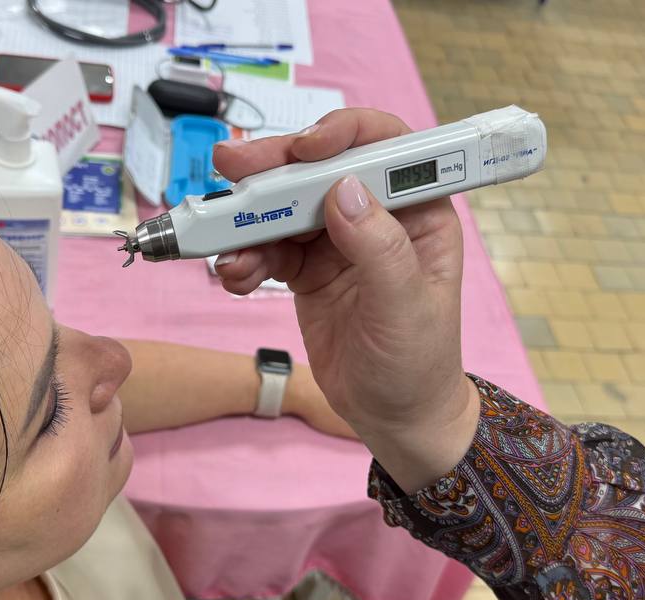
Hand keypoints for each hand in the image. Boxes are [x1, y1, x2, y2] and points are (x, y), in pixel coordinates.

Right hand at [212, 110, 480, 488]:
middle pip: (321, 168)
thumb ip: (379, 248)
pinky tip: (234, 277)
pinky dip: (244, 257)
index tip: (303, 149)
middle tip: (227, 165)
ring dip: (248, 222)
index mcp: (419, 212)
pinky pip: (268, 247)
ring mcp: (338, 241)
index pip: (383, 147)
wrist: (394, 419)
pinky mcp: (308, 269)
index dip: (342, 134)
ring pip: (285, 206)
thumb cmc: (417, 364)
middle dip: (274, 167)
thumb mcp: (405, 309)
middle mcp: (378, 215)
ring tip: (225, 255)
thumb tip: (344, 189)